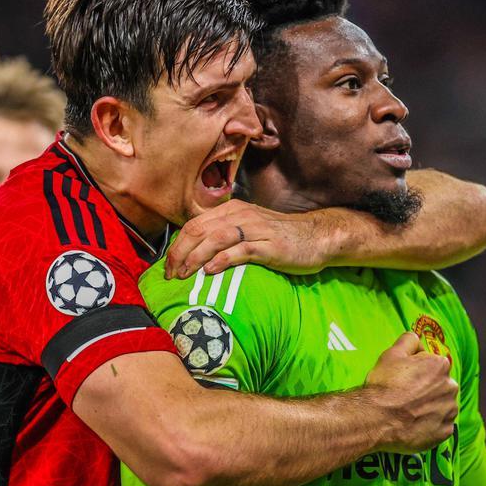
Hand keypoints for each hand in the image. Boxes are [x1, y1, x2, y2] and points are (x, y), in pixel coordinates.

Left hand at [164, 199, 329, 278]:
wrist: (316, 236)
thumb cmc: (280, 237)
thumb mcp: (248, 229)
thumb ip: (224, 235)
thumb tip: (196, 253)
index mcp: (231, 210)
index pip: (194, 224)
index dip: (177, 245)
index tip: (168, 266)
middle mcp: (240, 215)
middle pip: (199, 230)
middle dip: (179, 253)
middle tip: (170, 274)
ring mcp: (255, 229)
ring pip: (215, 239)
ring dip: (195, 257)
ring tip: (184, 274)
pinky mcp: (269, 245)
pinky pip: (240, 250)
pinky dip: (222, 260)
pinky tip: (210, 271)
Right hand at [364, 332, 458, 453]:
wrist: (378, 418)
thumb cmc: (385, 384)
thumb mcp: (392, 353)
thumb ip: (408, 340)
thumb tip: (415, 336)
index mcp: (440, 365)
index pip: (430, 362)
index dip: (415, 367)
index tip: (403, 375)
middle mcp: (450, 387)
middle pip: (438, 383)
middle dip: (426, 386)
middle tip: (405, 393)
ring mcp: (449, 411)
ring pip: (441, 404)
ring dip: (430, 405)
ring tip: (409, 409)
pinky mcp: (444, 432)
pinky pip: (440, 425)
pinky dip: (430, 423)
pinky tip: (414, 422)